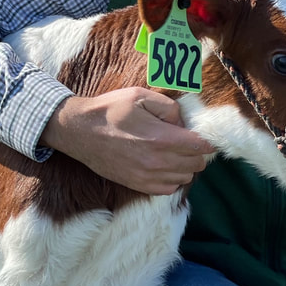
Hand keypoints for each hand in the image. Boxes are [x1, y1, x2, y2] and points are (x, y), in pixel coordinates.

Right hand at [40, 87, 215, 194]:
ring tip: (174, 152)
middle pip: (196, 164)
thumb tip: (182, 123)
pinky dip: (173, 179)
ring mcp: (147, 177)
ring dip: (185, 166)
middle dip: (197, 152)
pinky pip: (168, 189)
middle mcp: (157, 162)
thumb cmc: (110, 110)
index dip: (206, 140)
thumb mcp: (141, 95)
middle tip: (186, 141)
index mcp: (161, 138)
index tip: (201, 135)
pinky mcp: (137, 185)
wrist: (79, 131)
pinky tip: (165, 166)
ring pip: (185, 178)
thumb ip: (169, 108)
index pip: (201, 147)